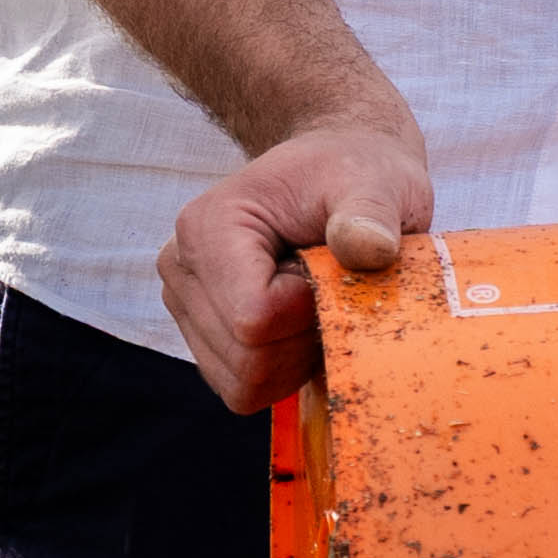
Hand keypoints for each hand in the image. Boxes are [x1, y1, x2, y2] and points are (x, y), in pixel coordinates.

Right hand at [158, 109, 432, 412]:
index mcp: (207, 228)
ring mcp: (186, 306)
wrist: (336, 168)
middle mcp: (181, 269)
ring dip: (296, 354)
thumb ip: (371, 214)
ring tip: (313, 296)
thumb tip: (370, 248)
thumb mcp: (376, 183)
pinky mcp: (203, 335)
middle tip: (326, 283)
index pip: (253, 320)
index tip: (330, 266)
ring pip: (244, 383)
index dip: (308, 309)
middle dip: (303, 335)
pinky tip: (301, 320)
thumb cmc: (355, 174)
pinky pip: (244, 389)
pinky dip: (284, 368)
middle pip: (247, 361)